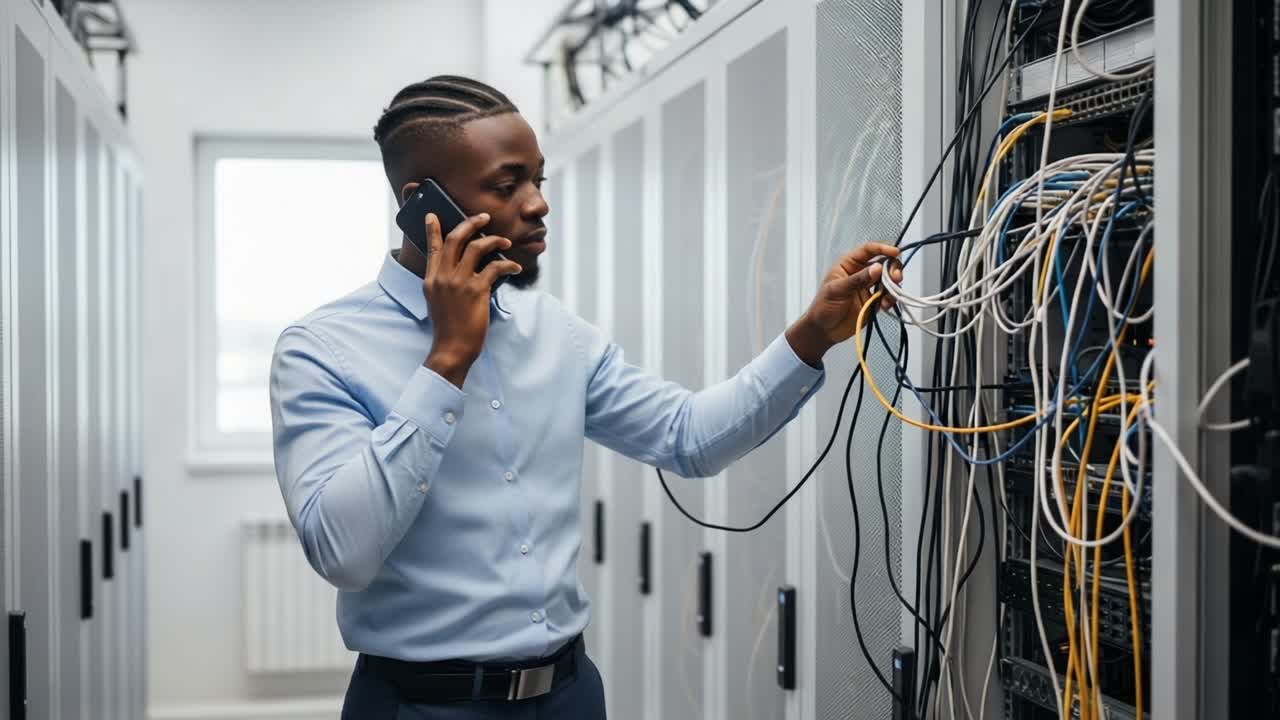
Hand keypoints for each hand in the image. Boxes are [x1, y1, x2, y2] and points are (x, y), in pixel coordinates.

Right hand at [421, 212, 522, 387]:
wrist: (452, 348)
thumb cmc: (448, 328)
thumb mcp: (437, 302)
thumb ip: (444, 283)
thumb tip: (460, 268)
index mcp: (431, 279)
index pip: (432, 247)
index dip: (433, 229)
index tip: (433, 215)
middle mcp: (443, 276)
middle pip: (457, 238)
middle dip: (471, 223)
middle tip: (484, 217)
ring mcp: (459, 282)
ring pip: (478, 247)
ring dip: (494, 240)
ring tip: (505, 242)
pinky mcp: (477, 290)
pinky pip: (496, 267)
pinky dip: (509, 264)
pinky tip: (515, 267)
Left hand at [786, 242, 902, 366]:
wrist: (824, 331)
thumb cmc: (823, 307)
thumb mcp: (837, 290)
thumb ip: (858, 279)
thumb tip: (877, 268)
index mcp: (849, 264)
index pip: (869, 250)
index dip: (883, 248)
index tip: (895, 252)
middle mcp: (861, 273)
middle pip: (884, 263)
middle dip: (893, 268)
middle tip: (896, 278)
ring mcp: (868, 287)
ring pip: (888, 280)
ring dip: (893, 285)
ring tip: (888, 296)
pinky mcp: (874, 301)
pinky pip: (888, 296)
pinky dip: (890, 299)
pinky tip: (885, 305)